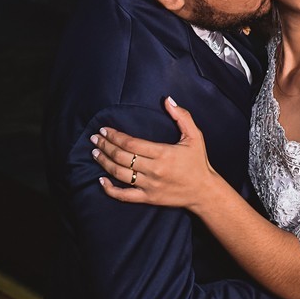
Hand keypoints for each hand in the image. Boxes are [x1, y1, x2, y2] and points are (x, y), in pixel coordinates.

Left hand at [93, 97, 222, 210]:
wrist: (204, 191)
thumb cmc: (199, 162)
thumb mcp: (195, 136)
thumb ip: (182, 116)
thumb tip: (168, 99)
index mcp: (163, 153)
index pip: (131, 143)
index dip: (115, 136)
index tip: (104, 130)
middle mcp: (154, 170)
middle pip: (121, 157)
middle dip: (105, 146)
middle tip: (94, 138)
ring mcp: (150, 186)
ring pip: (119, 174)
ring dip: (104, 163)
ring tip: (95, 153)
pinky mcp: (148, 199)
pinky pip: (124, 196)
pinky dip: (110, 190)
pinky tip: (101, 181)